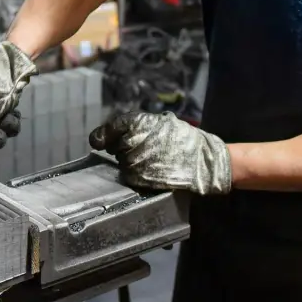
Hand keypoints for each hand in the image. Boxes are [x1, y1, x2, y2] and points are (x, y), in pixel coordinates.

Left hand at [89, 111, 231, 194]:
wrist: (202, 160)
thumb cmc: (182, 139)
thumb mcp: (160, 123)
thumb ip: (134, 126)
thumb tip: (104, 136)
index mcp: (138, 123)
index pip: (112, 128)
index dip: (103, 135)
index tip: (98, 141)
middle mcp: (133, 140)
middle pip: (115, 147)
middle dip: (122, 148)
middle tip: (140, 148)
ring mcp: (135, 161)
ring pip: (121, 162)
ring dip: (129, 161)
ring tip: (149, 159)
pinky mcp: (140, 178)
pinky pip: (129, 176)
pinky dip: (135, 174)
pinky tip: (149, 170)